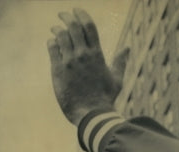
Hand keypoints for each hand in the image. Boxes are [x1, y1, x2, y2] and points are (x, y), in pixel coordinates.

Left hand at [48, 8, 129, 124]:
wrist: (91, 115)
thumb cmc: (105, 100)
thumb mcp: (116, 80)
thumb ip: (120, 62)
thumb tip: (127, 48)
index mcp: (97, 54)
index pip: (88, 26)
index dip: (81, 14)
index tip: (76, 10)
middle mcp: (82, 55)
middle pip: (73, 26)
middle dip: (67, 17)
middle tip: (63, 15)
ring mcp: (69, 62)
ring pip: (61, 36)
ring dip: (57, 30)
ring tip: (55, 30)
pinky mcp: (58, 71)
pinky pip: (52, 49)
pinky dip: (52, 43)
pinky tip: (52, 43)